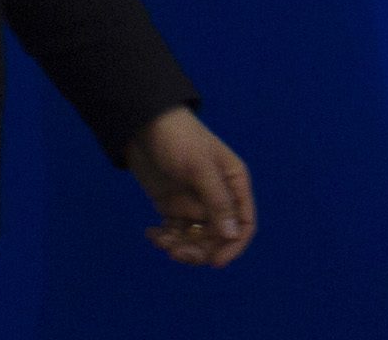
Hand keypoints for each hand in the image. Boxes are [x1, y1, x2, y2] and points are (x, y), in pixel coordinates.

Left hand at [129, 105, 255, 266]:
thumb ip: (217, 201)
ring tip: (160, 239)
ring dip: (179, 246)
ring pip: (195, 240)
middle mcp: (217, 198)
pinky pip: (175, 233)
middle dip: (199, 249)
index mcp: (234, 185)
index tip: (214, 262)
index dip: (233, 246)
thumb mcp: (200, 168)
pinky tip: (151, 232)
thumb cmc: (179, 140)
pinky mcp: (172, 206)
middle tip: (176, 251)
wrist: (143, 125)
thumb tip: (232, 235)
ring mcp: (194, 203)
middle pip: (217, 237)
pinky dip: (164, 238)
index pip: (244, 223)